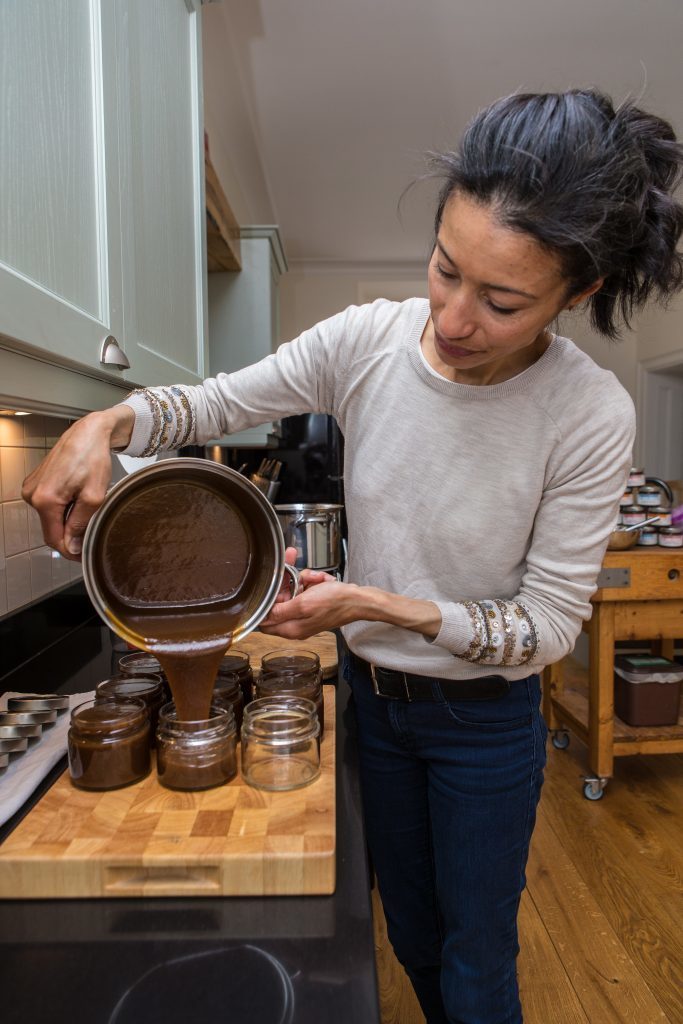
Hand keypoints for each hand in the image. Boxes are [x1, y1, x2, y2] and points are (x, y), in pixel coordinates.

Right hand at [21, 405, 134, 559]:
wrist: (88, 432)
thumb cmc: (92, 457)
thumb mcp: (94, 496)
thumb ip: (80, 523)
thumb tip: (72, 546)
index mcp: (45, 499)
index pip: (54, 539)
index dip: (70, 550)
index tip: (84, 554)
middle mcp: (32, 494)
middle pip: (51, 529)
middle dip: (70, 535)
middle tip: (91, 532)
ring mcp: (32, 488)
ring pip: (51, 517)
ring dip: (67, 520)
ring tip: (87, 508)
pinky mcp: (36, 483)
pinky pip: (49, 505)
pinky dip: (63, 508)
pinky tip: (78, 498)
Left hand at [260, 569, 360, 639]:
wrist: (358, 600)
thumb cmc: (336, 603)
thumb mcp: (304, 604)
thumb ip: (281, 611)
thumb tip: (262, 617)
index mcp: (291, 628)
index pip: (265, 621)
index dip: (266, 604)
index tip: (272, 588)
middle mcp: (296, 624)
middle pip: (280, 601)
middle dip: (289, 584)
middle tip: (300, 575)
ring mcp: (304, 614)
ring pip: (293, 592)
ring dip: (304, 580)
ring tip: (318, 579)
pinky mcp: (313, 606)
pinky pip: (305, 590)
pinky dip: (313, 582)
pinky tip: (323, 581)